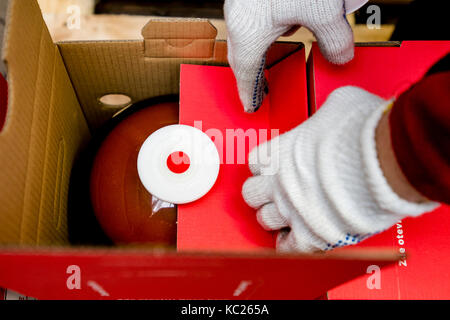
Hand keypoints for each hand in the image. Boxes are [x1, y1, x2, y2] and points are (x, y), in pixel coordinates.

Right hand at [224, 0, 354, 111]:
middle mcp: (240, 20)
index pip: (245, 73)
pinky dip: (266, 30)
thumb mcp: (321, 8)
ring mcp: (242, 5)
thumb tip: (341, 56)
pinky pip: (254, 20)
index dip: (249, 93)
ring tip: (272, 60)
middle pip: (240, 56)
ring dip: (258, 51)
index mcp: (249, 32)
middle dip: (250, 75)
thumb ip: (334, 37)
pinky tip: (286, 22)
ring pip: (247, 37)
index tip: (250, 106)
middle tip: (259, 91)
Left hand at [242, 86, 437, 252]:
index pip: (254, 163)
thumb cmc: (365, 130)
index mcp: (280, 152)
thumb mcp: (340, 103)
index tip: (276, 168)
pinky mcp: (312, 236)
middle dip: (264, 193)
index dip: (266, 166)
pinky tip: (299, 237)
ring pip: (264, 220)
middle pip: (251, 194)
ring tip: (293, 213)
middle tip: (280, 192)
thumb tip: (329, 116)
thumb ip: (324, 113)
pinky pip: (287, 248)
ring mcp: (293, 211)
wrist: (390, 162)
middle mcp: (280, 183)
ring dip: (276, 218)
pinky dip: (290, 244)